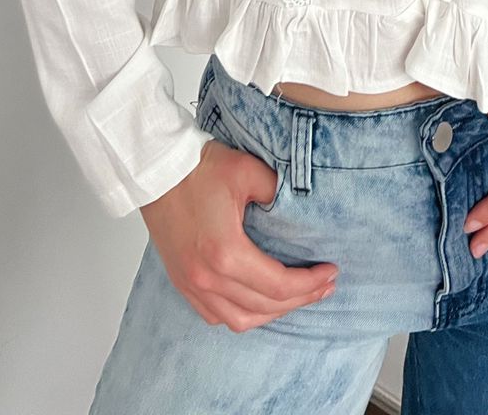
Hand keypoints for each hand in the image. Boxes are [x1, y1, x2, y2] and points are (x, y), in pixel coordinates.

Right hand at [139, 140, 338, 330]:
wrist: (156, 170)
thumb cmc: (197, 168)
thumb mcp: (248, 171)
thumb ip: (278, 192)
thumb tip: (299, 209)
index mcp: (226, 253)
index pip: (279, 285)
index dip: (310, 283)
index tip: (330, 272)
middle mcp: (207, 277)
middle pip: (264, 307)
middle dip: (300, 299)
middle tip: (324, 286)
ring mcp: (191, 283)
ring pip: (239, 319)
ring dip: (272, 312)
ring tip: (297, 297)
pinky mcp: (182, 281)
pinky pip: (215, 315)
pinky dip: (242, 314)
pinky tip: (259, 302)